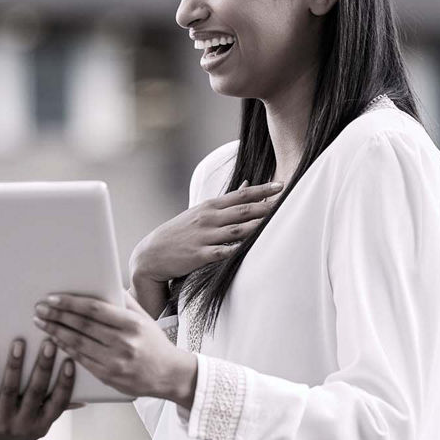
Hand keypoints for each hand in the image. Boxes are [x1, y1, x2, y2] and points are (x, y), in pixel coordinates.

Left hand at [0, 337, 76, 439]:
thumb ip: (56, 407)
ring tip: (19, 343)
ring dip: (15, 365)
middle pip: (35, 392)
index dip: (65, 383)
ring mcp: (2, 422)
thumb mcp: (40, 423)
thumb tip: (85, 396)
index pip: (58, 402)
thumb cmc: (21, 428)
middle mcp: (24, 425)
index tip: (69, 361)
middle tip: (49, 343)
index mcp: (42, 424)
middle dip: (43, 366)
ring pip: (10, 389)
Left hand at [34, 291, 197, 407]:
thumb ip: (124, 302)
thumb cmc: (154, 343)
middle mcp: (123, 342)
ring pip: (77, 343)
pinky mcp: (108, 377)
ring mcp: (115, 362)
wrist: (170, 375)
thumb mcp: (144, 318)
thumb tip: (104, 282)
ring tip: (41, 323)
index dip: (70, 303)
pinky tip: (54, 341)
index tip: (52, 298)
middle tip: (39, 309)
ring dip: (55, 332)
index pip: (94, 310)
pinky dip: (65, 349)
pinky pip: (80, 360)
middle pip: (82, 326)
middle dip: (56, 316)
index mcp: (131, 324)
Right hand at [130, 180, 283, 285]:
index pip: (241, 195)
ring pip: (236, 230)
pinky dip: (236, 249)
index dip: (262, 190)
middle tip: (287, 201)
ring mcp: (204, 236)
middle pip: (243, 210)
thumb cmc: (181, 232)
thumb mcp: (201, 212)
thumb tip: (248, 185)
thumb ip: (226, 201)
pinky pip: (222, 252)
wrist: (152, 253)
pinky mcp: (199, 255)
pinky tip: (251, 249)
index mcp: (211, 206)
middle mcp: (209, 218)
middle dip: (266, 206)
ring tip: (277, 224)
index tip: (281, 185)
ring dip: (257, 227)